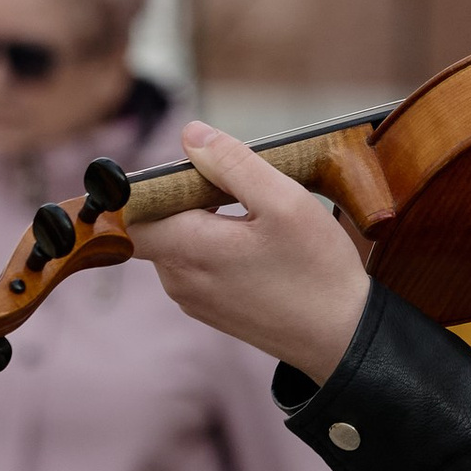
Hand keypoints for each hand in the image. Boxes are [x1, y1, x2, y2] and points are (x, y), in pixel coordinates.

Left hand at [146, 123, 373, 379]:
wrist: (341, 336)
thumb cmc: (316, 271)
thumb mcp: (285, 201)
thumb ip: (233, 163)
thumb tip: (192, 134)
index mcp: (188, 251)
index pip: (130, 212)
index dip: (147, 184)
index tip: (188, 169)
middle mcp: (178, 279)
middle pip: (155, 221)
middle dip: (186, 194)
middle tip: (239, 188)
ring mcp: (192, 298)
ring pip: (176, 240)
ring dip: (203, 218)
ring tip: (254, 216)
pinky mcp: (209, 307)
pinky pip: (194, 262)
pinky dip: (215, 243)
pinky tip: (256, 243)